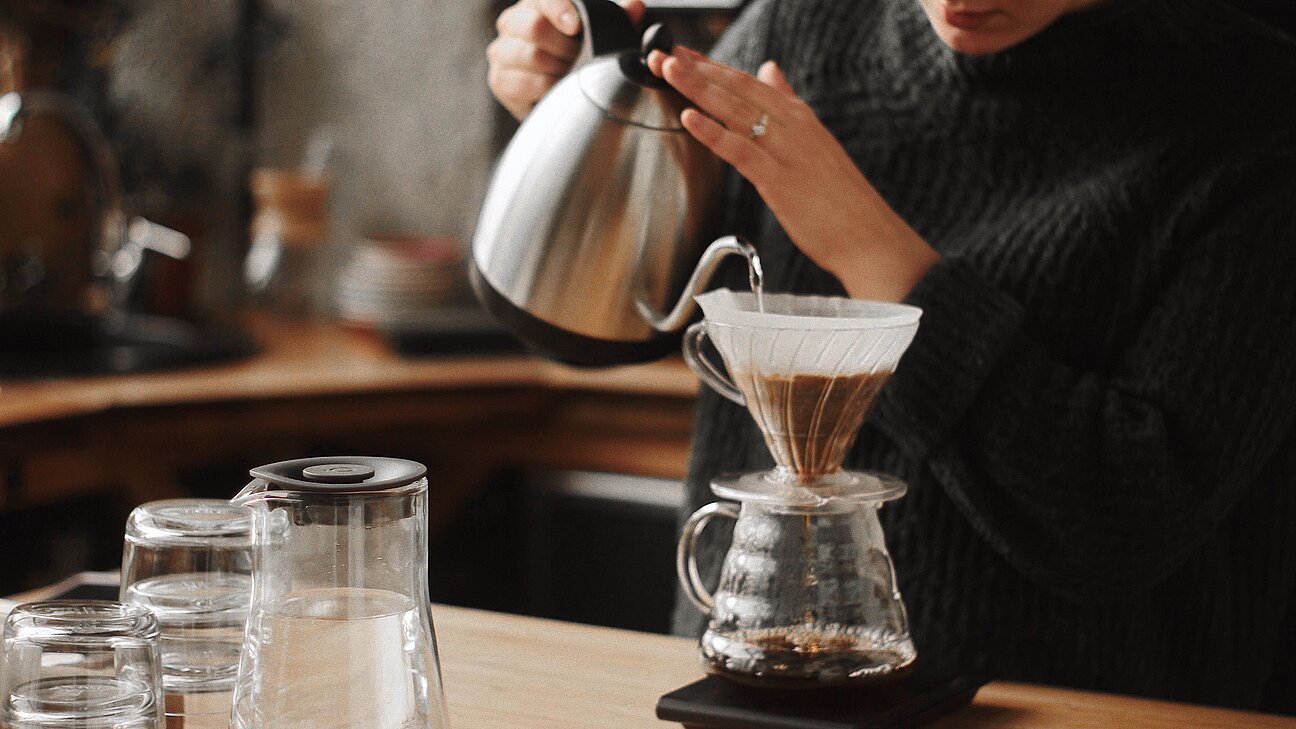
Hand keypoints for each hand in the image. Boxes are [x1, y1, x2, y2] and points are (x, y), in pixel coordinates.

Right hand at [488, 0, 645, 120]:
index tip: (576, 25)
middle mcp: (513, 22)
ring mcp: (502, 51)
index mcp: (537, 3)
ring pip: (530, 56)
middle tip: (582, 59)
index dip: (559, 7)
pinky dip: (545, 88)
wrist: (564, 98)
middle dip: (566, 47)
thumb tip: (634, 7)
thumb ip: (619, 18)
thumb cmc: (582, 56)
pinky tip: (557, 88)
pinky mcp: (499, 80)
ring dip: (558, 69)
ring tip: (571, 74)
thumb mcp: (605, 35)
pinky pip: (520, 83)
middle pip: (533, 26)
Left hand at [647, 47, 938, 301]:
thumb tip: (769, 71)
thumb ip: (788, 103)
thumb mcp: (815, 140)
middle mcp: (793, 126)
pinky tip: (689, 117)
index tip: (682, 53)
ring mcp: (787, 151)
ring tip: (668, 71)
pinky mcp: (779, 180)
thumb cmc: (841, 200)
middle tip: (662, 55)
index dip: (711, 66)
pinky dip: (713, 132)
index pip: (747, 82)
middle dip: (696, 70)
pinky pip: (740, 150)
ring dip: (697, 89)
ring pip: (735, 111)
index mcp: (799, 116)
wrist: (869, 237)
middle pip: (737, 89)